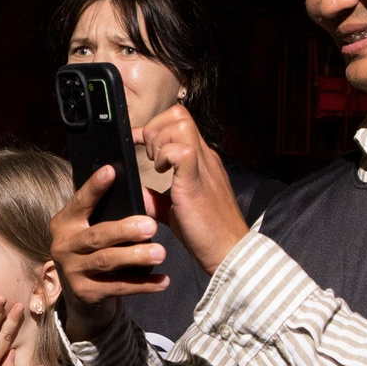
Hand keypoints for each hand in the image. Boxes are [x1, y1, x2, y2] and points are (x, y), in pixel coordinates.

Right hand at [54, 166, 167, 337]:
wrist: (82, 297)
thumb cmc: (93, 252)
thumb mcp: (91, 230)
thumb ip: (105, 213)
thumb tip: (136, 188)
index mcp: (64, 223)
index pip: (80, 202)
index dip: (94, 187)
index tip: (111, 171)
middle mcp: (63, 246)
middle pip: (97, 236)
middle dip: (124, 230)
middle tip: (151, 226)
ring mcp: (72, 272)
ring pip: (107, 261)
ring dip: (135, 256)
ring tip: (160, 252)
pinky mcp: (85, 293)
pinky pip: (118, 287)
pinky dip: (142, 285)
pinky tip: (162, 281)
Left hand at [139, 104, 250, 272]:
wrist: (229, 251)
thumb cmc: (207, 234)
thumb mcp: (176, 211)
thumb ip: (157, 198)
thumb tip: (137, 190)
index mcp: (201, 161)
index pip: (179, 123)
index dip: (155, 127)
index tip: (138, 141)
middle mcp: (205, 157)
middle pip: (179, 114)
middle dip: (155, 128)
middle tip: (150, 156)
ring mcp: (204, 165)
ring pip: (180, 123)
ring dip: (160, 140)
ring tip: (157, 165)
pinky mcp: (198, 179)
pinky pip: (180, 149)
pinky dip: (165, 156)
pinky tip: (163, 173)